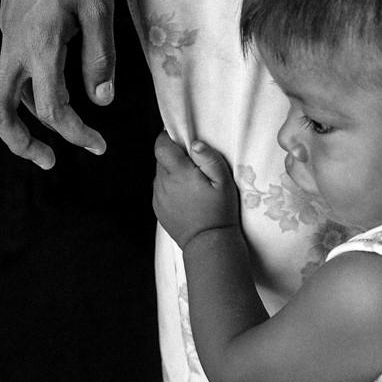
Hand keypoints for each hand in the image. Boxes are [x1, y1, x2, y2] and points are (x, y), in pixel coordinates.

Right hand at [0, 0, 116, 168]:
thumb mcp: (99, 7)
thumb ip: (99, 58)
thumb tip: (99, 102)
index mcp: (39, 46)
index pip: (51, 109)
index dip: (76, 135)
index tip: (98, 145)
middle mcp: (14, 44)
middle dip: (21, 143)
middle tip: (50, 161)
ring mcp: (8, 31)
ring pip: (3, 89)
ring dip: (25, 116)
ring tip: (58, 128)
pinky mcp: (10, 20)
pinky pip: (13, 65)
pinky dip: (29, 86)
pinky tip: (58, 79)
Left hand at [153, 133, 240, 248]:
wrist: (208, 243)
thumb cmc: (219, 211)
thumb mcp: (223, 182)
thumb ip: (209, 159)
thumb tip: (195, 143)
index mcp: (178, 173)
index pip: (161, 146)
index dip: (167, 137)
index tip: (179, 139)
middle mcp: (163, 183)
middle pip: (161, 159)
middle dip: (174, 157)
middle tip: (193, 165)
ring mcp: (158, 197)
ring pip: (160, 174)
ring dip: (171, 173)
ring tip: (190, 184)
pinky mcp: (157, 208)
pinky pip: (160, 189)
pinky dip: (169, 188)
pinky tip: (185, 197)